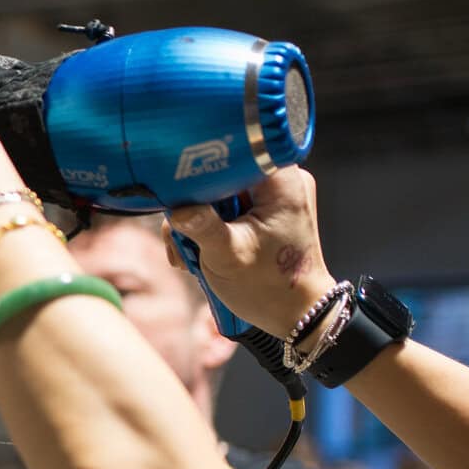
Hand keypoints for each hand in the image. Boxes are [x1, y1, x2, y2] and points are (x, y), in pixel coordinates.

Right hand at [166, 168, 337, 335]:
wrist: (294, 315)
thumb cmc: (271, 288)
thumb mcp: (228, 256)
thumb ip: (200, 226)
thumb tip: (174, 210)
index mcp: (281, 181)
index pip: (231, 153)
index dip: (200, 170)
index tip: (180, 194)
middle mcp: (280, 181)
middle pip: (220, 175)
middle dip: (195, 207)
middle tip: (184, 239)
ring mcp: (272, 197)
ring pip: (218, 194)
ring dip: (198, 222)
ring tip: (191, 253)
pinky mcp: (264, 212)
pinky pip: (226, 208)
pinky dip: (209, 228)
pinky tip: (203, 251)